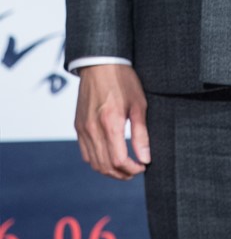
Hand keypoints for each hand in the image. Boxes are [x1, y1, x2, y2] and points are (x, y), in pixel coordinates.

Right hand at [74, 64, 149, 179]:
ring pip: (93, 162)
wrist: (100, 64)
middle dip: (122, 174)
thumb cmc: (123, 80)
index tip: (142, 167)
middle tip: (135, 171)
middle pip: (105, 165)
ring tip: (123, 168)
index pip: (119, 160)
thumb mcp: (139, 104)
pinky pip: (85, 152)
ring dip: (109, 171)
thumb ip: (141, 134)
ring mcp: (83, 129)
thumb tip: (145, 158)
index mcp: (110, 123)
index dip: (132, 169)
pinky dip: (96, 161)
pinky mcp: (78, 126)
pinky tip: (108, 158)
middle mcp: (93, 129)